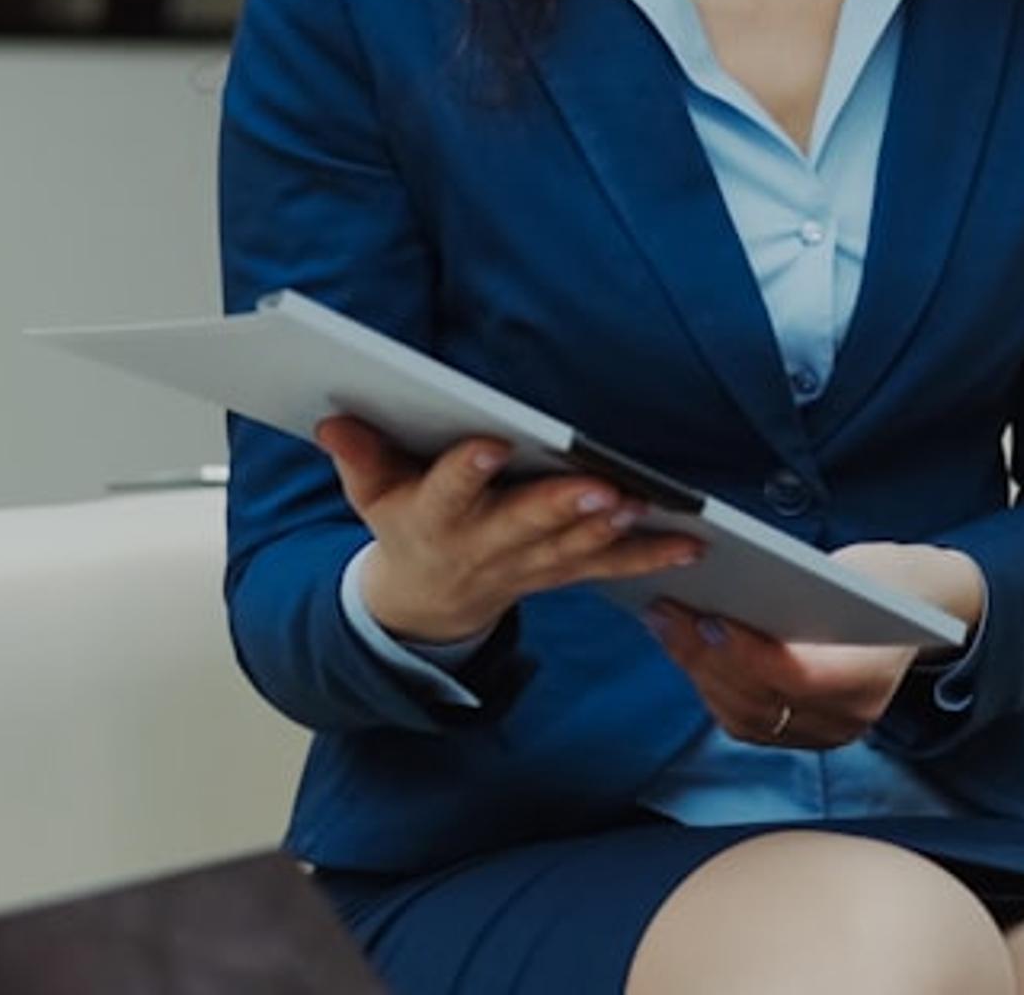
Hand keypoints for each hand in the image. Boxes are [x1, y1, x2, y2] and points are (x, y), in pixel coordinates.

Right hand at [314, 416, 703, 646]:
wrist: (424, 606)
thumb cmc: (404, 527)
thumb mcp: (372, 496)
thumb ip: (359, 457)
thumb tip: (333, 418)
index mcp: (433, 519)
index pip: (448, 490)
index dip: (467, 470)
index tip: (491, 442)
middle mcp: (483, 547)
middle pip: (523, 526)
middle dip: (561, 508)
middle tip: (601, 487)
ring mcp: (525, 567)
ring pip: (571, 551)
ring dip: (610, 532)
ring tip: (644, 505)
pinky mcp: (559, 574)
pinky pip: (606, 568)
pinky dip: (649, 557)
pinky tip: (690, 544)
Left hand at [641, 541, 985, 750]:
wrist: (918, 612)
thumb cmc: (882, 581)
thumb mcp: (856, 572)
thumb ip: (802, 590)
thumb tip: (725, 586)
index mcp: (873, 674)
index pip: (802, 678)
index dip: (751, 654)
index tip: (711, 619)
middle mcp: (850, 717)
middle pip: (762, 700)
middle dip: (707, 657)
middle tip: (668, 612)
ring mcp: (825, 734)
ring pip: (744, 717)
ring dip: (699, 671)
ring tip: (668, 624)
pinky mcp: (801, 737)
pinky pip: (744, 722)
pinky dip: (712, 686)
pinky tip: (687, 650)